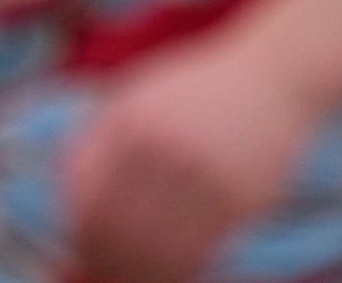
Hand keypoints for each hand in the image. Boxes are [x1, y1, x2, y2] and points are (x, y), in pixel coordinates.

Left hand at [67, 37, 323, 282]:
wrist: (271, 78)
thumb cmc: (195, 91)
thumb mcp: (138, 96)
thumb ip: (98, 141)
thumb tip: (70, 202)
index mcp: (131, 120)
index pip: (91, 198)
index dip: (82, 235)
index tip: (79, 253)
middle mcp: (167, 146)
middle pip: (122, 228)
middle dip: (106, 261)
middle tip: (103, 275)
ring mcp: (207, 173)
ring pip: (160, 248)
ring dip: (140, 273)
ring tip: (133, 278)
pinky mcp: (243, 198)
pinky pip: (200, 250)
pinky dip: (178, 271)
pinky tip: (171, 272)